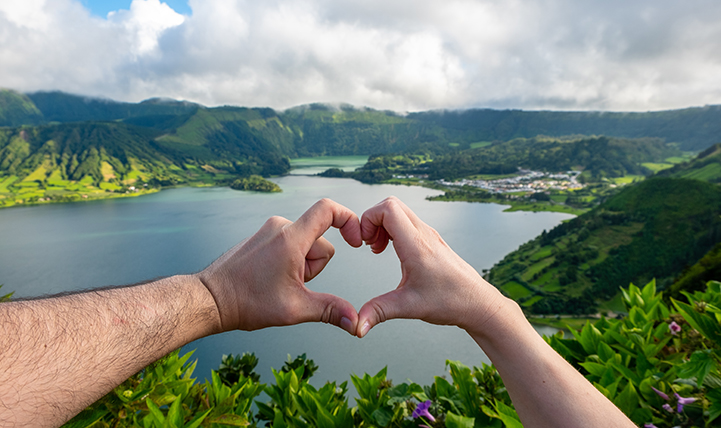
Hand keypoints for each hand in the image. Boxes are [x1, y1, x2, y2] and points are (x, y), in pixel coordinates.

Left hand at [197, 198, 361, 333]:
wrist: (210, 299)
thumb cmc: (247, 303)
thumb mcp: (294, 309)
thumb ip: (330, 311)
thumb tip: (356, 322)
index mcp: (291, 238)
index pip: (328, 209)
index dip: (349, 220)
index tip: (357, 241)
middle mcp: (280, 226)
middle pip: (320, 241)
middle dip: (314, 266)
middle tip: (291, 285)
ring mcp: (269, 230)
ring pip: (305, 245)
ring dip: (301, 266)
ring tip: (278, 284)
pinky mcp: (262, 237)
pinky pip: (289, 245)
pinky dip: (289, 262)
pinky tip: (270, 279)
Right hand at [356, 196, 506, 336]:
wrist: (477, 303)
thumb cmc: (449, 301)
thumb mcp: (408, 307)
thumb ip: (378, 312)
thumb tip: (357, 327)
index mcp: (416, 244)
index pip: (388, 208)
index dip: (368, 219)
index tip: (364, 242)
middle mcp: (423, 234)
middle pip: (391, 204)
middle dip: (372, 220)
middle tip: (369, 244)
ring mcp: (429, 235)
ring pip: (399, 212)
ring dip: (382, 225)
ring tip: (378, 249)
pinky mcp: (432, 240)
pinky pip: (407, 222)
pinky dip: (393, 230)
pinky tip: (392, 252)